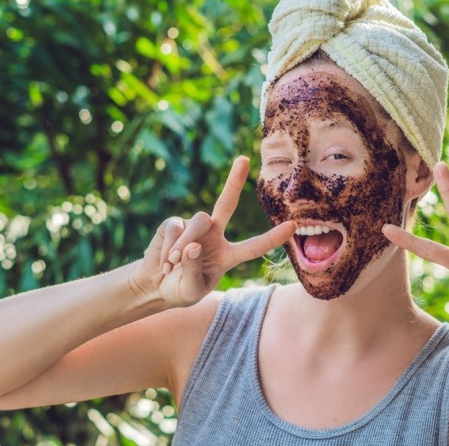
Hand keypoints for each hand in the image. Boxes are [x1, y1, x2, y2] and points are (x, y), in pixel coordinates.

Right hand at [130, 156, 295, 306]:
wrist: (155, 286)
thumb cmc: (180, 290)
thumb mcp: (191, 289)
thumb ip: (194, 270)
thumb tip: (193, 245)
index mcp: (228, 255)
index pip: (254, 246)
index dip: (273, 237)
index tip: (293, 226)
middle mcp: (214, 235)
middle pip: (227, 204)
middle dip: (234, 181)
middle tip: (244, 159)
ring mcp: (195, 227)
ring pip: (199, 221)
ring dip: (185, 244)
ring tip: (173, 265)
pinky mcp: (174, 224)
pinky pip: (175, 229)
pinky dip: (169, 248)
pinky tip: (164, 262)